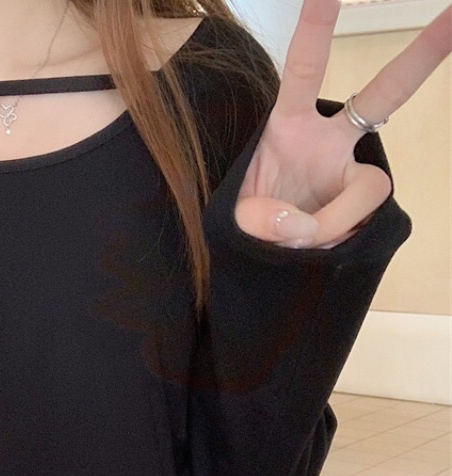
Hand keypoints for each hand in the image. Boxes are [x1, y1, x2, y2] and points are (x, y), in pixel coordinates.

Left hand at [234, 0, 450, 249]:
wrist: (264, 262)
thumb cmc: (249, 226)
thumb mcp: (237, 222)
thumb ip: (260, 220)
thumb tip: (289, 227)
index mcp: (290, 127)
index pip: (304, 72)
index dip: (315, 30)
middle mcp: (330, 143)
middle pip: (385, 94)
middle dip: (422, 56)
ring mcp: (352, 176)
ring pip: (370, 187)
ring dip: (328, 221)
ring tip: (294, 242)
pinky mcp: (362, 213)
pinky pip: (359, 225)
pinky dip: (333, 242)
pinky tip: (312, 251)